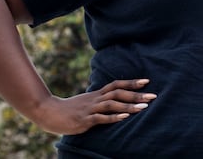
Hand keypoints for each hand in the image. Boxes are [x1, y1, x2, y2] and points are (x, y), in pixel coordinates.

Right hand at [32, 79, 156, 134]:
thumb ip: (100, 100)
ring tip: (143, 107)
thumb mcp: (87, 102)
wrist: (50, 112)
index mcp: (97, 94)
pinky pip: (101, 118)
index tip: (147, 81)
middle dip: (136, 94)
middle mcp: (96, 99)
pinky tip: (124, 116)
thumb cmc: (71, 109)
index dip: (132, 82)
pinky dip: (114, 117)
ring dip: (129, 105)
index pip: (117, 84)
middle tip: (153, 95)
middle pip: (119, 93)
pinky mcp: (85, 120)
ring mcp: (91, 109)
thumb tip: (113, 100)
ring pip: (113, 104)